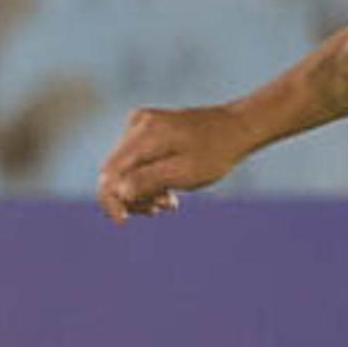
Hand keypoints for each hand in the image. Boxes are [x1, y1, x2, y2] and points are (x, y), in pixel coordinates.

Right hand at [96, 103, 257, 220]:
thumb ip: (151, 180)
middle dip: (133, 196)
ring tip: (169, 202)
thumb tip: (118, 192)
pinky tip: (167, 192)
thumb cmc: (216, 153)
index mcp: (146, 134)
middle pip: (115, 172)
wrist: (237, 129)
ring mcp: (141, 125)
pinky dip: (148, 179)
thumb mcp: (187, 172)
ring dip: (142, 190)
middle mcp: (137, 125)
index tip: (122, 221)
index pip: (110, 172)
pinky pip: (135, 160)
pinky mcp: (147, 130)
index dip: (110, 200)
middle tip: (161, 208)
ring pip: (125, 168)